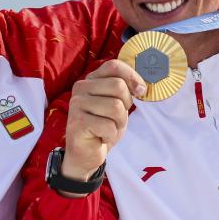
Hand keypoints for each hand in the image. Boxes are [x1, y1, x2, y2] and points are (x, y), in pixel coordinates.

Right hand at [60, 60, 146, 192]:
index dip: (132, 77)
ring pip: (115, 107)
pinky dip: (110, 135)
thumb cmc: (103, 126)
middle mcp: (81, 88)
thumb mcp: (118, 103)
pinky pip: (108, 126)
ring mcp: (77, 105)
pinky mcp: (77, 123)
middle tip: (116, 118)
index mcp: (91, 80)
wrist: (87, 153)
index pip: (114, 66)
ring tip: (108, 128)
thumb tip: (142, 87)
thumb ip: (126, 89)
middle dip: (126, 106)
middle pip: (118, 86)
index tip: (140, 91)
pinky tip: (100, 137)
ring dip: (119, 123)